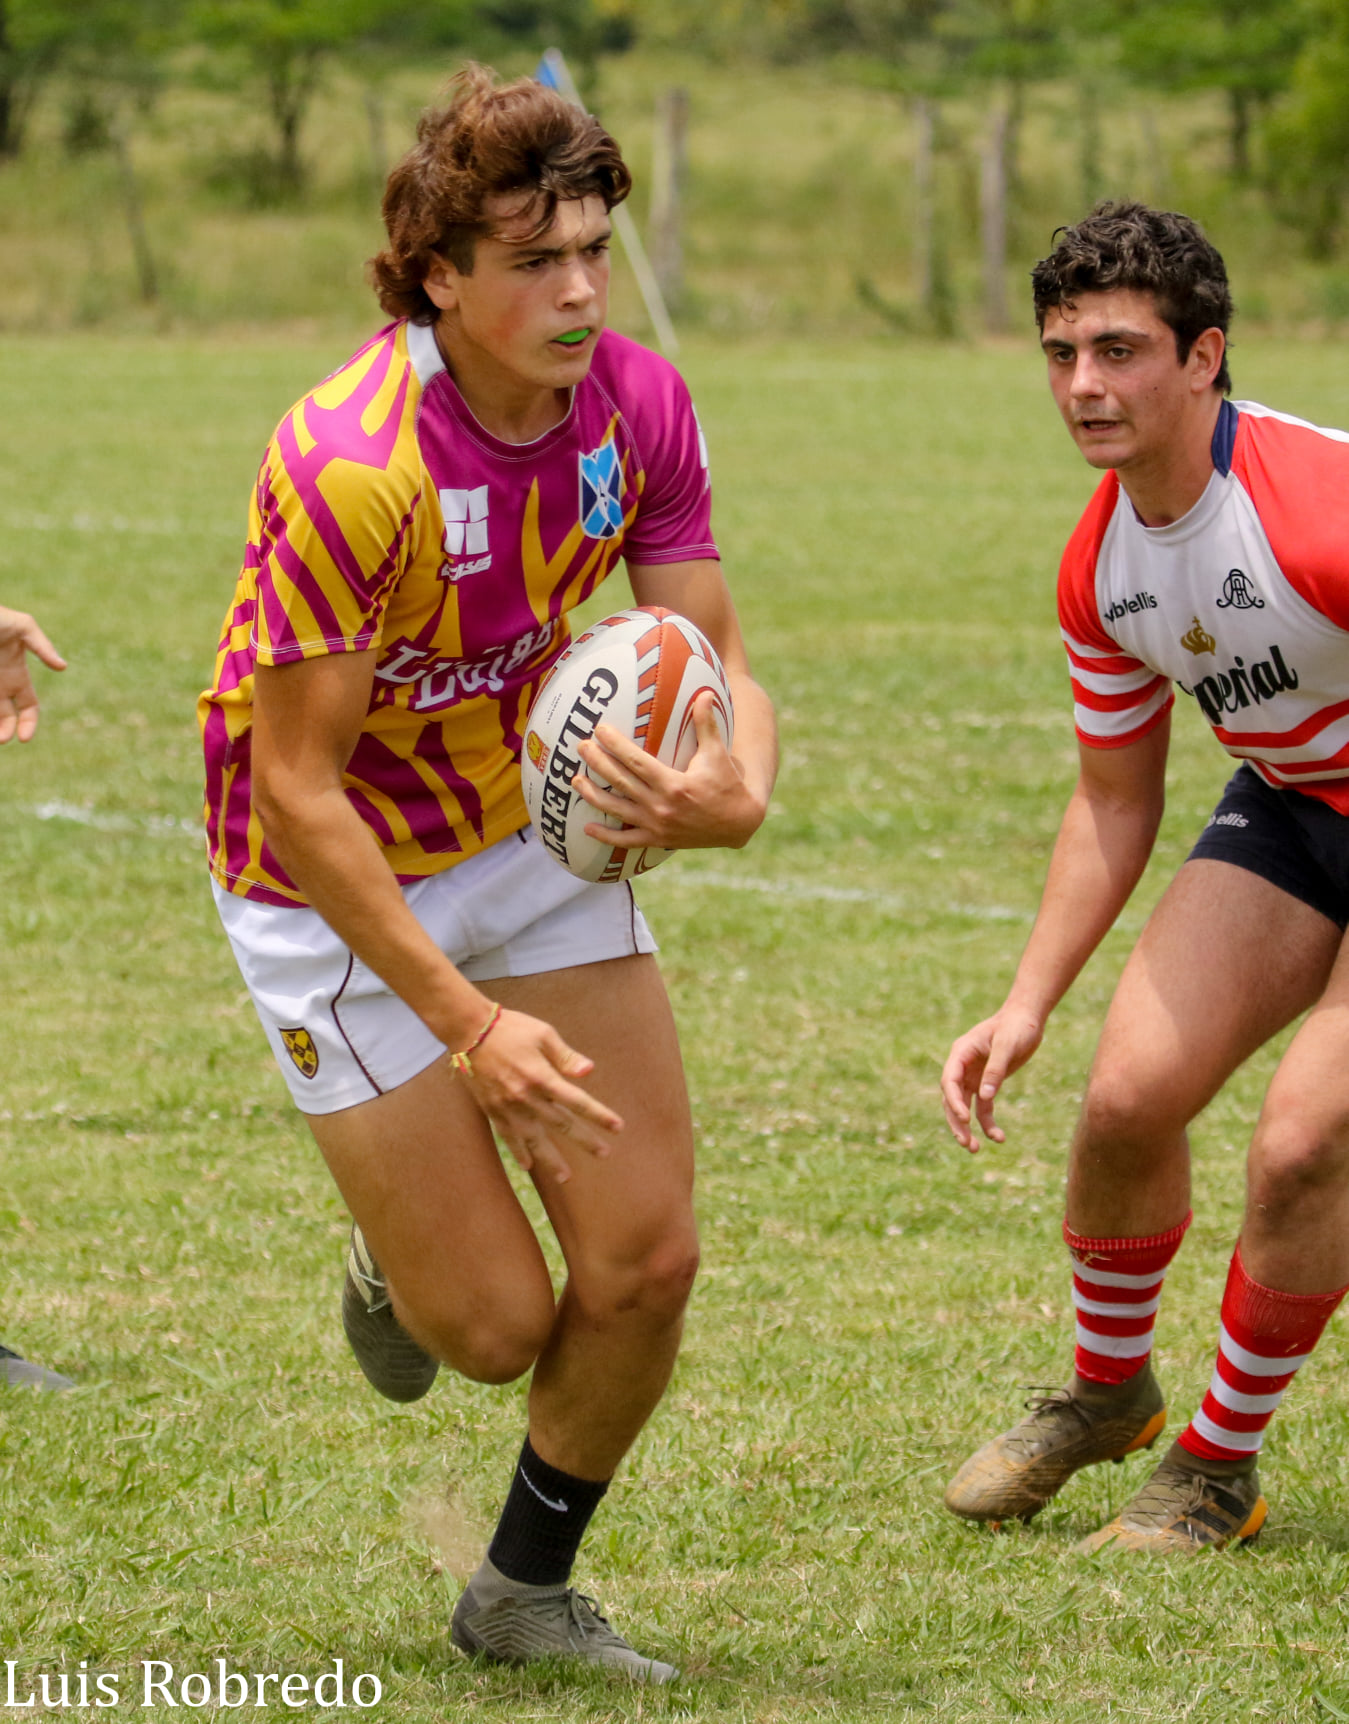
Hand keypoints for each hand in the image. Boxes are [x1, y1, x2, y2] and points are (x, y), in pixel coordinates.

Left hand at [0, 606, 65, 742]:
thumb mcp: (23, 625)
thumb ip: (42, 646)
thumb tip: (62, 667)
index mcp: (16, 674)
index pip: (29, 707)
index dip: (29, 724)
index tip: (24, 738)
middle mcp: (0, 684)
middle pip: (7, 718)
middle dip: (5, 732)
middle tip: (2, 740)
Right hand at [456, 1007, 622, 1183]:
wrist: (469, 1031)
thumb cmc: (510, 1029)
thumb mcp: (542, 1034)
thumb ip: (565, 1056)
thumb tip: (588, 1071)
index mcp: (541, 1076)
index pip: (577, 1101)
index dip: (598, 1115)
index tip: (617, 1127)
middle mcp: (526, 1097)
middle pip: (560, 1123)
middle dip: (584, 1140)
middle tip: (604, 1154)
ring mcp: (507, 1107)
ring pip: (534, 1139)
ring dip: (551, 1159)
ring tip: (565, 1176)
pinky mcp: (492, 1111)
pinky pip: (508, 1138)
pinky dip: (518, 1153)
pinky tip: (528, 1166)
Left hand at [574, 693, 764, 851]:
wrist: (740, 822)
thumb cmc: (728, 783)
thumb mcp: (718, 753)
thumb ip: (707, 724)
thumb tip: (705, 693)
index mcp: (674, 784)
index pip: (636, 761)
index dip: (615, 744)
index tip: (600, 729)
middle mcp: (661, 806)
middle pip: (620, 782)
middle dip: (597, 763)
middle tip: (580, 747)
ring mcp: (657, 826)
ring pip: (616, 810)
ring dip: (593, 796)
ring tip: (574, 781)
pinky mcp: (657, 840)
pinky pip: (627, 841)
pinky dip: (606, 836)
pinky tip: (587, 828)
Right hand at [940, 1005, 1044, 1152]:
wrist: (1027, 1018)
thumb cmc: (1017, 1026)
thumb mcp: (1008, 1045)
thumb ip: (996, 1070)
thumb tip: (985, 1097)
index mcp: (961, 1053)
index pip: (949, 1081)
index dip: (954, 1102)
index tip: (965, 1119)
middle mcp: (962, 1066)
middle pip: (952, 1099)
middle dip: (957, 1122)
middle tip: (966, 1144)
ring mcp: (973, 1076)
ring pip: (964, 1107)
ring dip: (968, 1128)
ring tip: (975, 1149)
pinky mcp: (986, 1083)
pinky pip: (983, 1107)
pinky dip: (987, 1122)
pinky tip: (998, 1138)